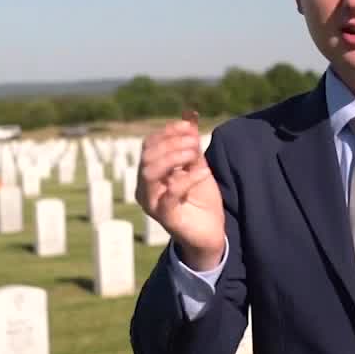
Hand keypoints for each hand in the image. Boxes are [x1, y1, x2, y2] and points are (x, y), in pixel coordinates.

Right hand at [136, 120, 224, 269]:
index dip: (168, 131)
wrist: (210, 233)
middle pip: (147, 155)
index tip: (189, 126)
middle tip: (195, 142)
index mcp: (150, 173)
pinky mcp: (164, 217)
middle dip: (172, 143)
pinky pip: (170, 193)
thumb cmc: (201, 201)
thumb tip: (189, 120)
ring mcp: (152, 203)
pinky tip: (204, 172)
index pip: (149, 144)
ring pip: (149, 172)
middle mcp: (144, 187)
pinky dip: (187, 178)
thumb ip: (192, 147)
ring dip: (174, 157)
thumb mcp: (198, 168)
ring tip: (195, 153)